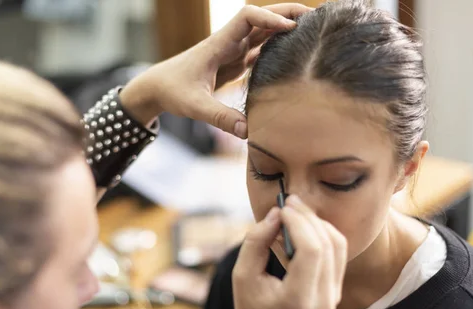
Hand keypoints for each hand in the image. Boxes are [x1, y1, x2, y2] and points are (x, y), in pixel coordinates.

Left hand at [120, 4, 311, 137]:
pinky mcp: (234, 62)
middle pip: (261, 17)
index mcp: (218, 44)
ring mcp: (232, 51)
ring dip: (285, 27)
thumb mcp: (195, 106)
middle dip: (286, 12)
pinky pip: (259, 49)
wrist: (157, 88)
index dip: (270, 18)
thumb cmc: (172, 91)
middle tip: (315, 17)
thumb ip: (220, 118)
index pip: (247, 17)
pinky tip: (293, 54)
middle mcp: (228, 43)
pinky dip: (276, 47)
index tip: (290, 27)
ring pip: (263, 31)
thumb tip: (248, 133)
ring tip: (312, 31)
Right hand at [232, 195, 347, 308]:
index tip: (281, 208)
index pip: (312, 249)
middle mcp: (324, 297)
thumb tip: (275, 214)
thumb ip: (255, 244)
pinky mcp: (336, 290)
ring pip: (337, 245)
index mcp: (300, 298)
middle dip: (307, 216)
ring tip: (294, 212)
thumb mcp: (242, 280)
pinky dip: (322, 234)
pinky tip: (302, 228)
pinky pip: (337, 253)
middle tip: (287, 202)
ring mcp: (334, 295)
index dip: (299, 222)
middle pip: (328, 243)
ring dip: (316, 223)